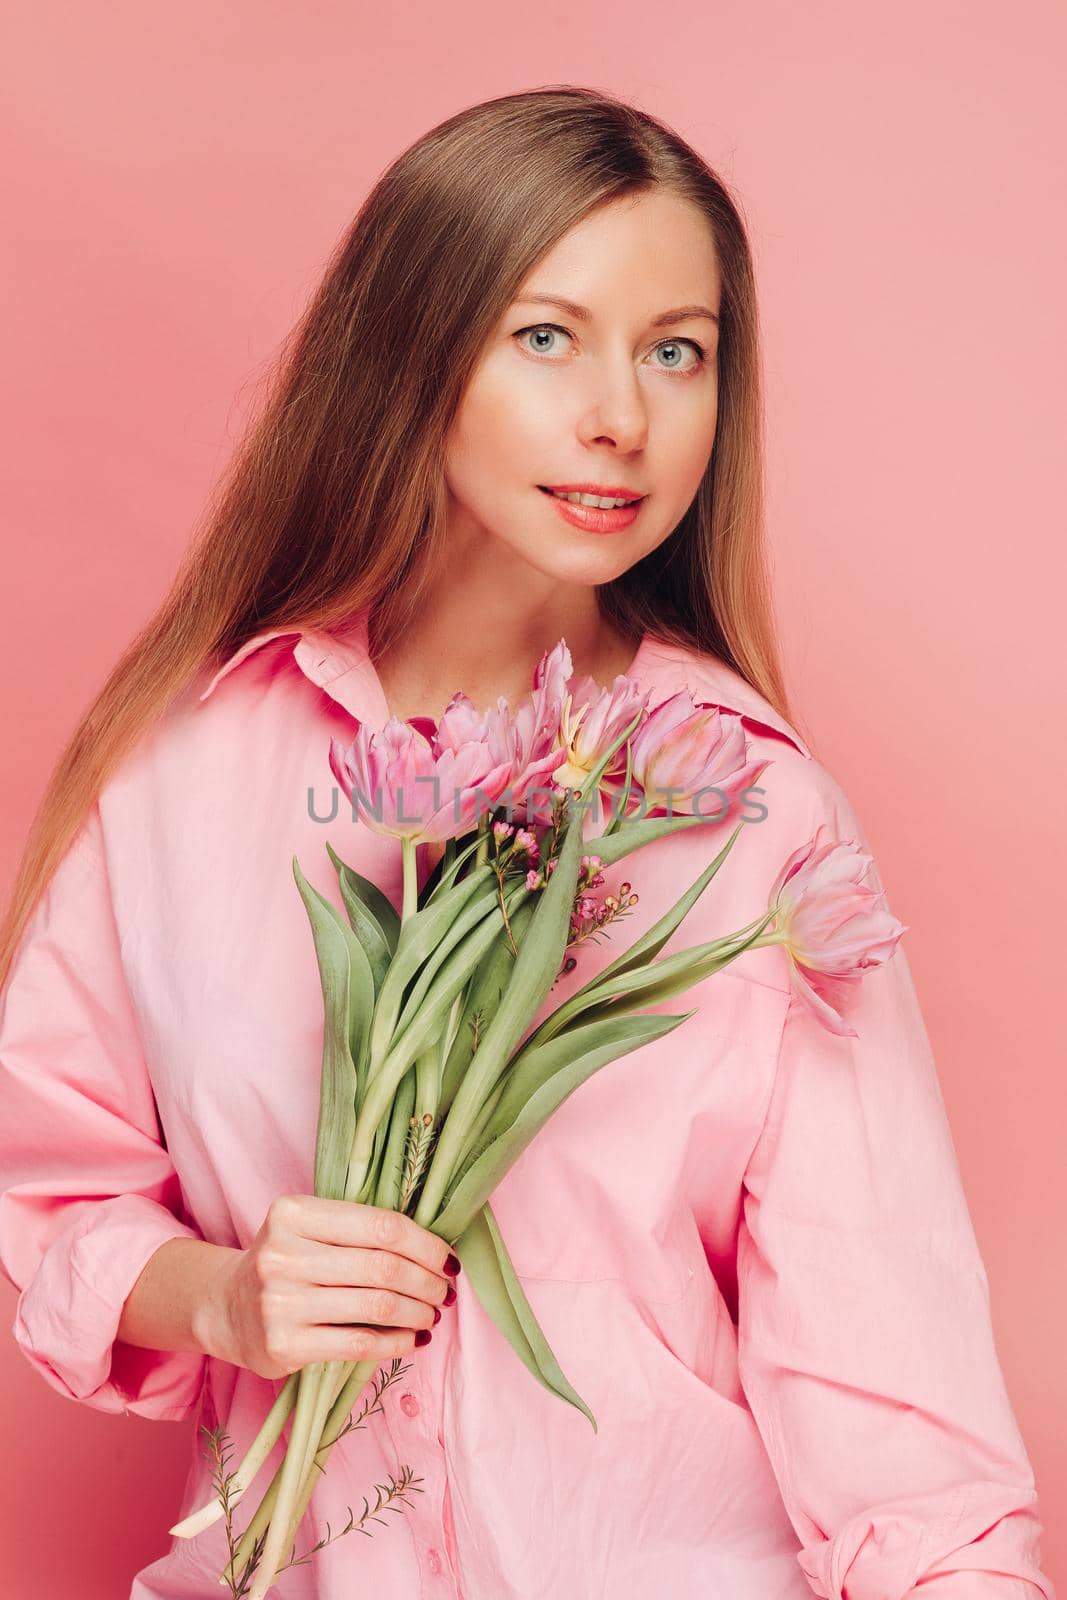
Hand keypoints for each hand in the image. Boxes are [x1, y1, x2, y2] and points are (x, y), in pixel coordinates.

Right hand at [201, 1193, 457, 1379]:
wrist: (225, 1307)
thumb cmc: (286, 1261)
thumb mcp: (308, 1228)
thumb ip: (357, 1229)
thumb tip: (434, 1250)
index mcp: (292, 1213)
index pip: (380, 1225)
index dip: (425, 1245)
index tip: (449, 1260)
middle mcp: (282, 1254)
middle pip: (383, 1267)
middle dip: (427, 1282)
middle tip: (446, 1292)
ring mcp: (280, 1302)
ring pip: (376, 1306)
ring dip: (418, 1313)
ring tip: (433, 1315)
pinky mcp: (283, 1345)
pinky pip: (358, 1344)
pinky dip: (397, 1343)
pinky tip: (414, 1340)